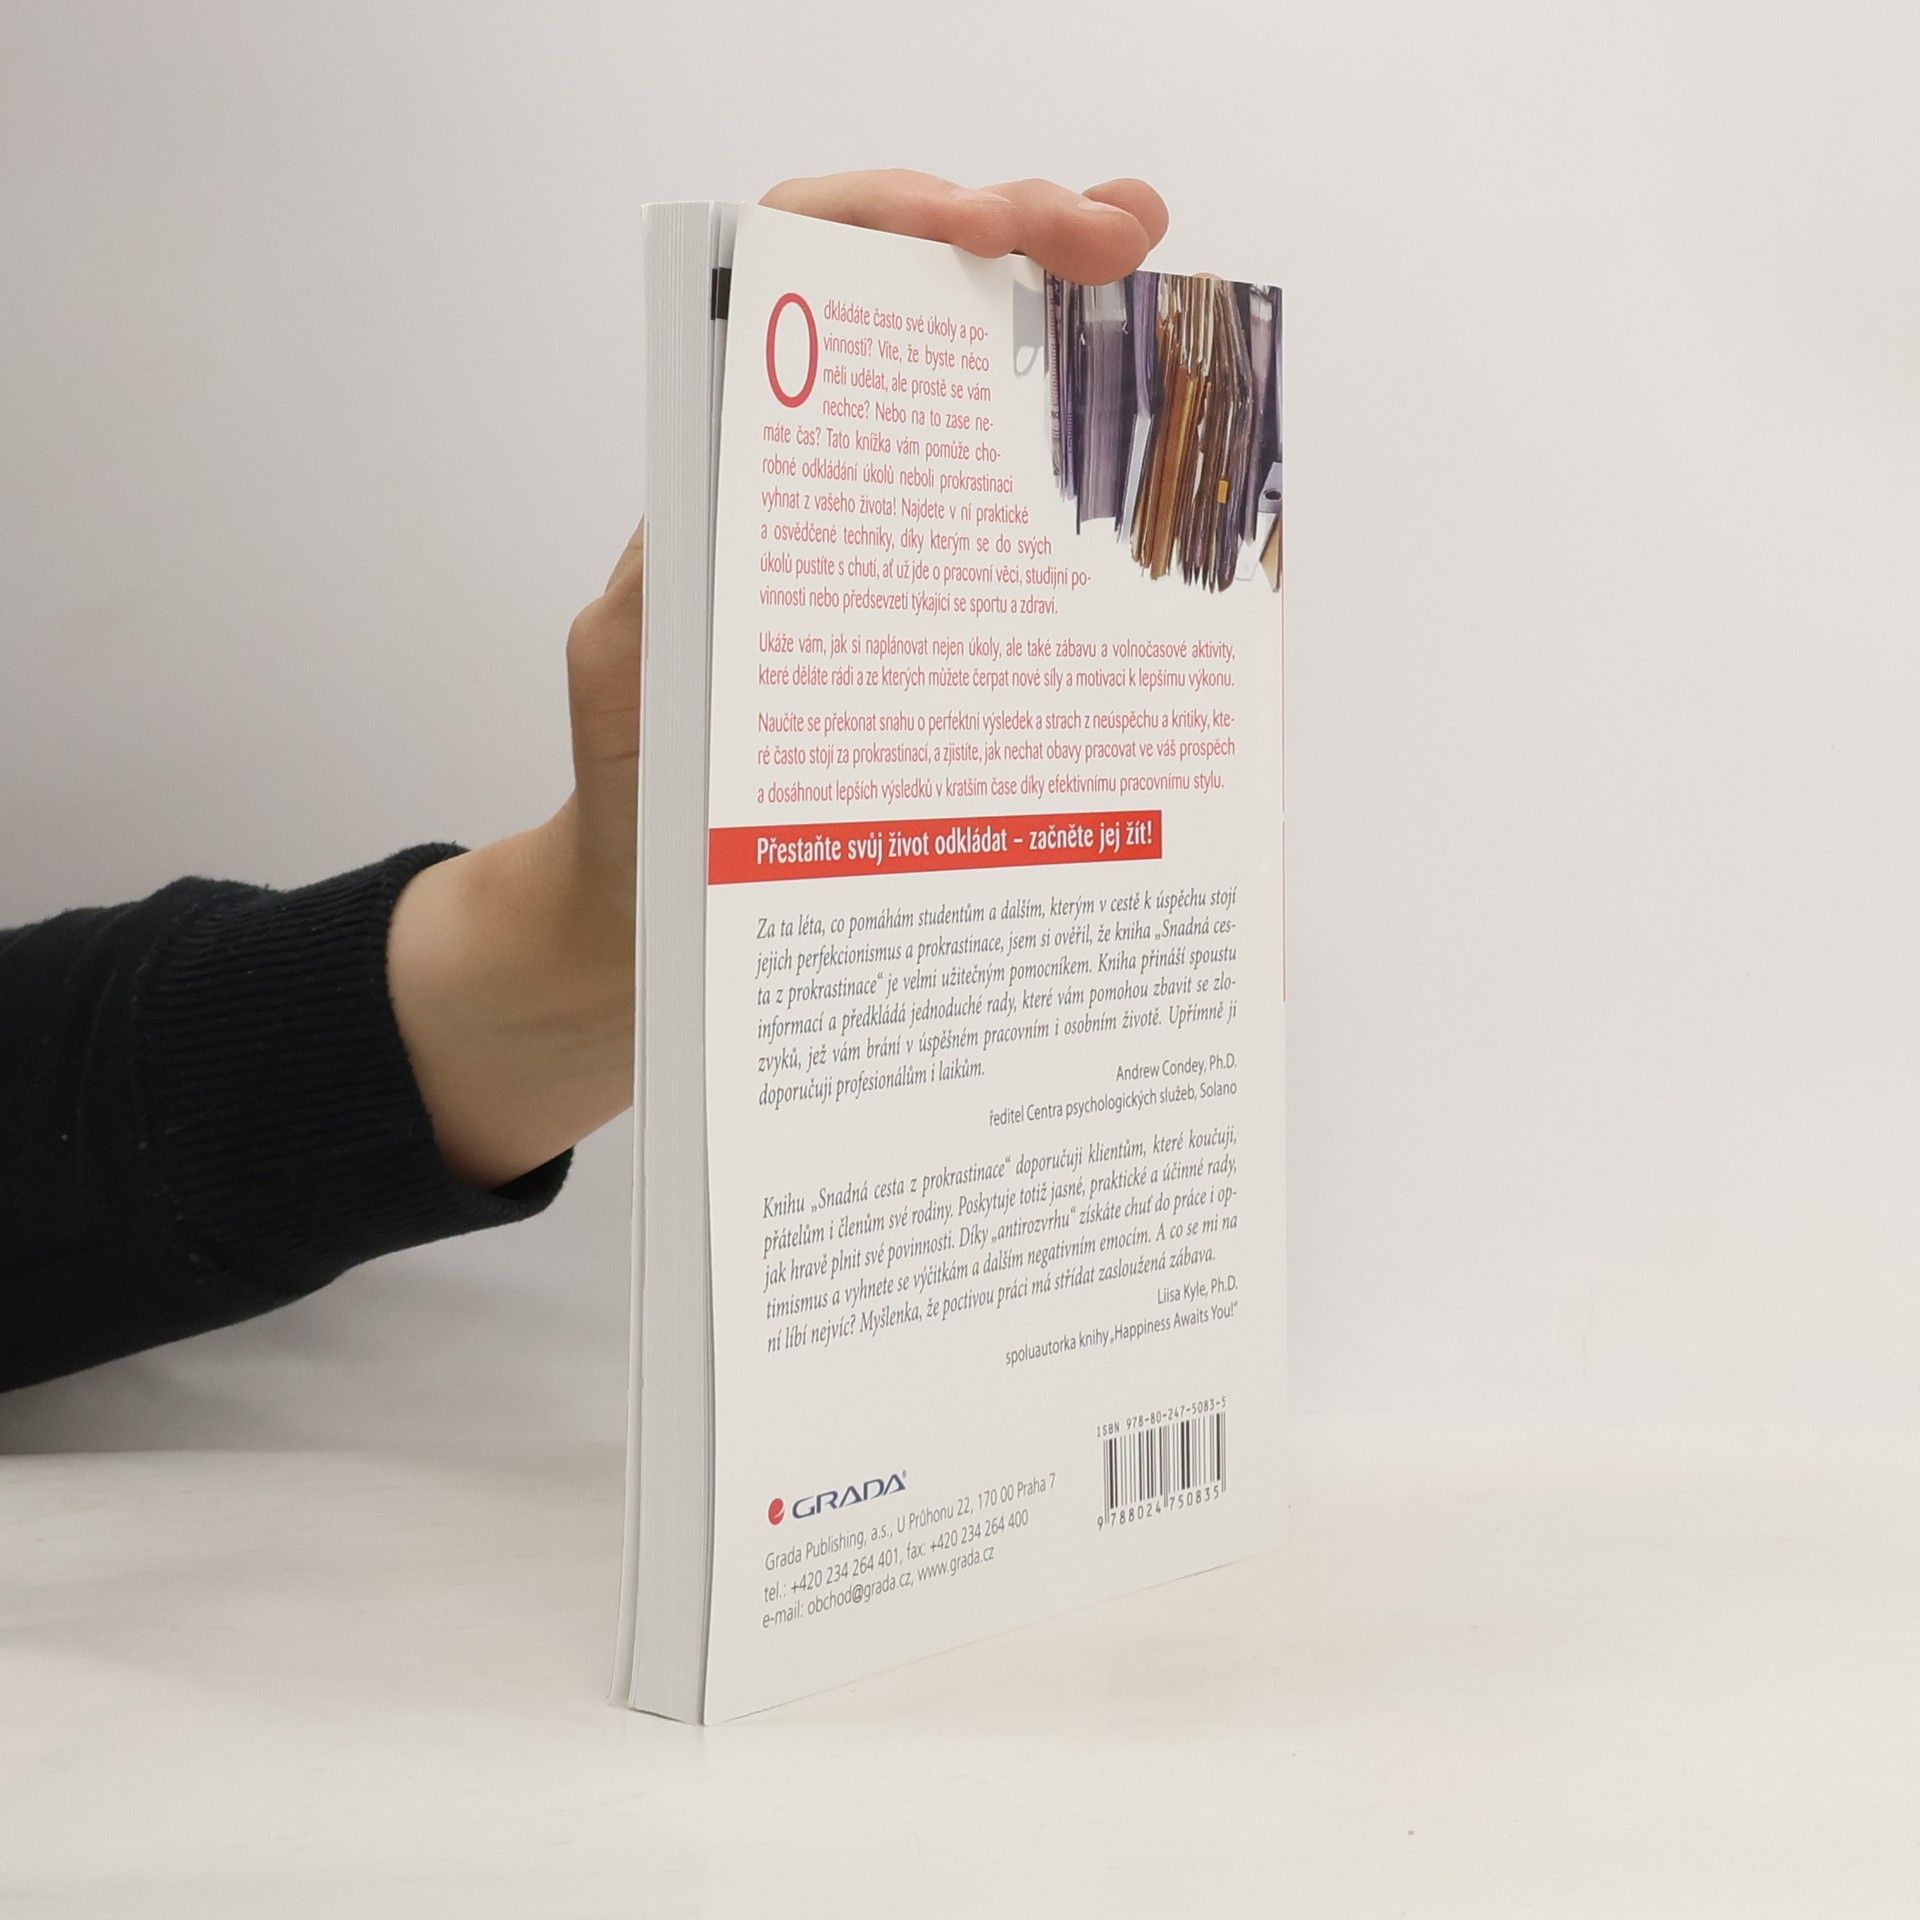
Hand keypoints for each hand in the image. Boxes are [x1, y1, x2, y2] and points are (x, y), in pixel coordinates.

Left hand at [387, 172, 1168, 1187]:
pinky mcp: (924, 643)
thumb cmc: (631, 824)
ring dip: (1070, 348)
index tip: (994, 222)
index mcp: (728, 488)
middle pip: (912, 316)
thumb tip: (704, 539)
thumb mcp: (630, 701)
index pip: (796, 279)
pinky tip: (1149, 488)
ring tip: (1155, 304)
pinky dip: (1081, 494)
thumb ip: (655, 619)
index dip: (890, 218)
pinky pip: (1008, 544)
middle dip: (1021, 242)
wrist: (645, 934)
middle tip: (1126, 236)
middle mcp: (805, 504)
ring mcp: (874, 571)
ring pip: (977, 413)